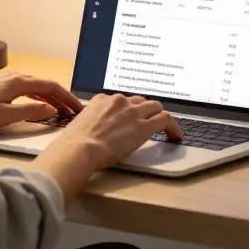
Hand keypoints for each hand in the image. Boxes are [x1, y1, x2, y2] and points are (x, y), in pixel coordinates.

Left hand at [0, 72, 82, 132]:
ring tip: (61, 110)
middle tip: (74, 111)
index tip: (78, 109)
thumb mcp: (6, 116)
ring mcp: (7, 81)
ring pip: (36, 87)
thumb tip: (52, 110)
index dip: (67, 97)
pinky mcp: (0, 87)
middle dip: (62, 97)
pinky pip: (27, 89)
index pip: (51, 86)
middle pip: (45, 85)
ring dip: (50, 98)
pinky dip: (38, 97)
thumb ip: (31, 112)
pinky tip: (40, 106)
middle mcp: (15, 77)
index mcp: (19, 82)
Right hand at [32, 94, 181, 200]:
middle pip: (139, 101)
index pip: (120, 101)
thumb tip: (89, 133)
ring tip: (165, 128)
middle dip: (144, 111)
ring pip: (155, 107)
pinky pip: (165, 119)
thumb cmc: (73, 143)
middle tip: (147, 122)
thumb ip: (89, 123)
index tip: (129, 118)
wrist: (80, 148)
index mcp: (101, 100)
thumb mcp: (79, 125)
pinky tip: (175, 136)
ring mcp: (132, 112)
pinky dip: (172, 127)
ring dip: (159, 116)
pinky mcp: (144, 126)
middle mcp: (119, 101)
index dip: (127, 110)